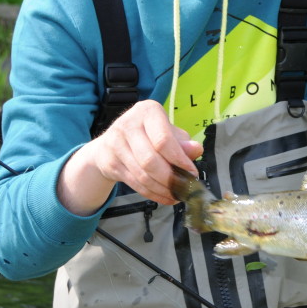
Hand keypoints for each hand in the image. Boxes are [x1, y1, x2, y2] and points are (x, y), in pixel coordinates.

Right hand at [57, 100, 203, 215]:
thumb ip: (182, 142)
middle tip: (184, 187)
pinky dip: (152, 194)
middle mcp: (128, 124)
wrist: (110, 145)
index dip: (179, 160)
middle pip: (150, 160)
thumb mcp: (168, 132)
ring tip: (176, 194)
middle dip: (170, 178)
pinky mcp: (110, 163)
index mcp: (147, 111)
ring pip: (142, 175)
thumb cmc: (146, 135)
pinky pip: (135, 183)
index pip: (163, 140)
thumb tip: (196, 149)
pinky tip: (164, 196)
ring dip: (162, 189)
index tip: (191, 173)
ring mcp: (115, 144)